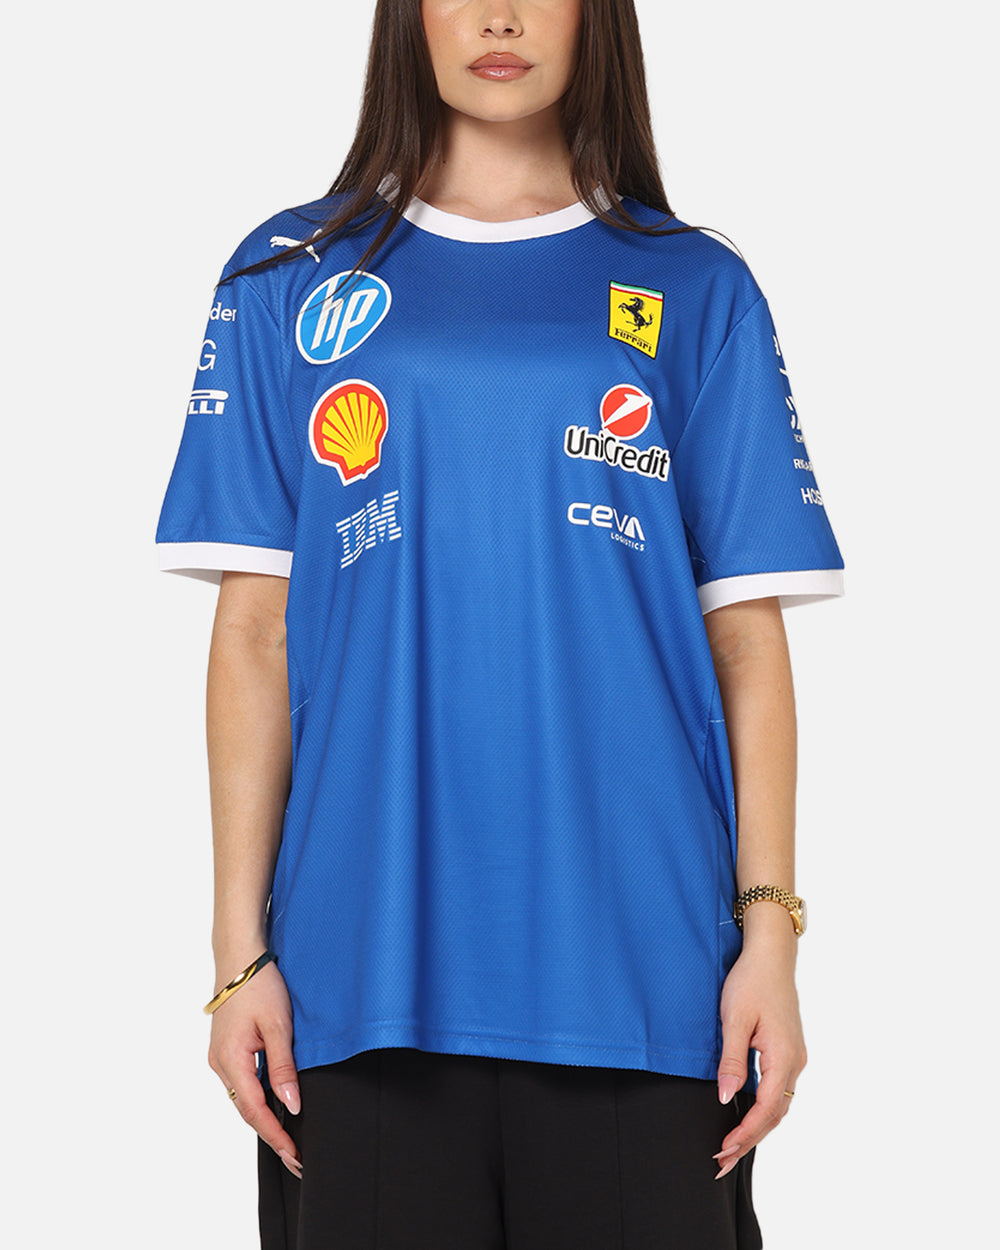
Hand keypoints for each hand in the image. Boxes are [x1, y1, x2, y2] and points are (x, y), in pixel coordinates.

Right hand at [207, 961, 302, 1177]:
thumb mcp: (278, 1025)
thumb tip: (290, 1105)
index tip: (295, 1156)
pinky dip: (257, 1100)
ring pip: (243, 1098)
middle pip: (246, 1110)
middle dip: (271, 1134)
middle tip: (297, 1158)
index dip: (276, 1135)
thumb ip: (283, 1067)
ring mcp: (219, 1057)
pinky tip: (273, 1106)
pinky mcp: (225, 1050)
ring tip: (289, 1139)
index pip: (255, 1110)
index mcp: (230, 1060)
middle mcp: (219, 1064)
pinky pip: (241, 1083)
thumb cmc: (260, 985)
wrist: (240, 957)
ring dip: (263, 1119)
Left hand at [713, 933, 805, 1178]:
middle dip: (749, 1140)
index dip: (745, 1133)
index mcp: (784, 1057)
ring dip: (756, 1128)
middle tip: (721, 1163)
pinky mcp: (788, 1051)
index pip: (767, 1108)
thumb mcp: (735, 1019)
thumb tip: (728, 1100)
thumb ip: (732, 1061)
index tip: (723, 1150)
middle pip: (775, 1114)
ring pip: (778, 1105)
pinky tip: (746, 1117)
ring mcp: (794, 1057)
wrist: (771, 955)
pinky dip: (763, 1111)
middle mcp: (795, 1062)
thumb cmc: (750, 982)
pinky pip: (778, 1091)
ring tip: (730, 1149)